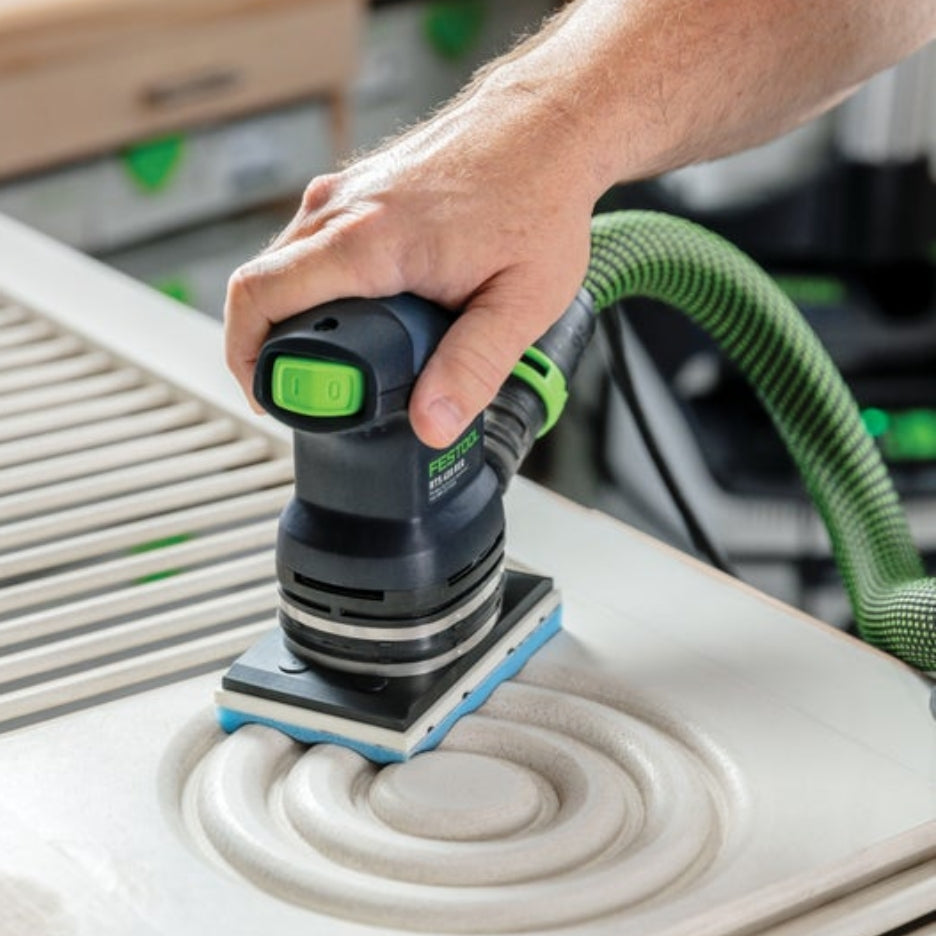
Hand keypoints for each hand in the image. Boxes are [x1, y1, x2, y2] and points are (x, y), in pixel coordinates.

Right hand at [224, 80, 597, 448]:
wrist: (548, 126)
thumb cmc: (539, 199)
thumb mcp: (520, 303)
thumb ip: (473, 369)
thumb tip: (431, 425)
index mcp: (367, 240)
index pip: (259, 297)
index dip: (246, 358)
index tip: (270, 399)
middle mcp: (342, 209)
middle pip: (260, 285)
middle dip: (268, 347)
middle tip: (307, 392)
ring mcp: (346, 193)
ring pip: (283, 264)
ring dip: (291, 317)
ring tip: (333, 362)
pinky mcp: (358, 189)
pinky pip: (309, 245)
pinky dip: (313, 288)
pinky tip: (354, 315)